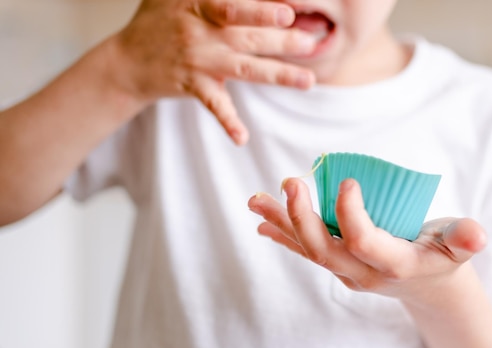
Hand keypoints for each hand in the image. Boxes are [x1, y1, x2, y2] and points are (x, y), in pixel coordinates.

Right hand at [112, 0, 316, 143]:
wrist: (127, 61)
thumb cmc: (159, 21)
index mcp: (199, 4)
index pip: (235, 4)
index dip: (262, 7)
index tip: (289, 12)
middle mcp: (201, 32)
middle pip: (248, 35)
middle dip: (282, 40)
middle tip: (311, 42)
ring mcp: (198, 61)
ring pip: (244, 68)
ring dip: (278, 75)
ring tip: (308, 80)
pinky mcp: (194, 86)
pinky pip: (214, 105)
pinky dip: (227, 121)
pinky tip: (242, 138)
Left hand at [248, 177, 486, 302]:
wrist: (430, 287)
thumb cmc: (445, 255)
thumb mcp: (460, 246)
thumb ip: (465, 240)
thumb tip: (478, 235)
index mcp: (394, 265)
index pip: (363, 243)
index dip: (351, 214)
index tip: (348, 181)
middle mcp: (364, 274)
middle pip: (325, 250)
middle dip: (302, 218)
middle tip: (289, 182)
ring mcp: (347, 272)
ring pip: (309, 250)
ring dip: (281, 224)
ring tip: (255, 200)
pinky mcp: (339, 265)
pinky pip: (307, 251)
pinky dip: (284, 236)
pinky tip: (262, 223)